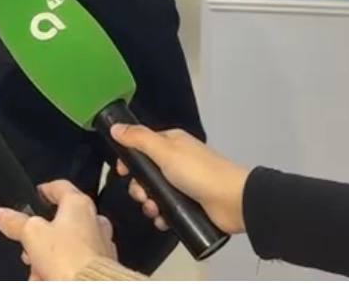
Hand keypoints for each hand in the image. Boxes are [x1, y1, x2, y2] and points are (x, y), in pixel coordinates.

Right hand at [0, 180, 116, 280]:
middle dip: (41, 236)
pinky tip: (49, 276)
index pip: (60, 187)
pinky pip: (76, 262)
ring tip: (37, 270)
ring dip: (49, 257)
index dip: (44, 190)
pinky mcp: (102, 265)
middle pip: (61, 221)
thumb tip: (2, 215)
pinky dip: (62, 268)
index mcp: (78, 204)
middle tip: (29, 246)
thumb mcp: (31, 235)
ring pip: (68, 245)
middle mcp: (94, 221)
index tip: (35, 196)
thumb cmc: (69, 258)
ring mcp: (100, 243)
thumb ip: (15, 222)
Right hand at [111, 124, 248, 234]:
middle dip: (139, 187)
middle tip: (143, 196)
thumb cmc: (198, 172)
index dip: (130, 160)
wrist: (233, 201)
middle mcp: (177, 162)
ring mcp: (184, 185)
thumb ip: (139, 139)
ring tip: (155, 211)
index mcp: (172, 144)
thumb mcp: (166, 151)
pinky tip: (163, 221)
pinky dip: (162, 216)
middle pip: (146, 174)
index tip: (122, 172)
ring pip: (154, 194)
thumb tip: (115, 127)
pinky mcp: (190, 205)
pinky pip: (167, 210)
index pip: (142, 147)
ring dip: (149, 204)